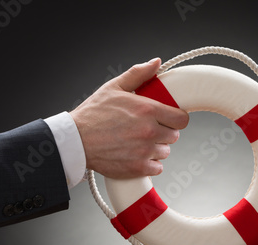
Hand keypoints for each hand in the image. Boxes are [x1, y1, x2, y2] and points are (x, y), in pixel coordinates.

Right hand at [70, 58, 188, 178]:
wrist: (75, 141)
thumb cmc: (92, 114)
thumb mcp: (114, 87)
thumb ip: (138, 74)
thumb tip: (156, 63)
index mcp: (148, 110)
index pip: (181, 119)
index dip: (176, 118)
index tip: (168, 119)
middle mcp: (149, 131)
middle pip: (174, 136)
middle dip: (164, 132)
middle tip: (149, 130)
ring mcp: (145, 150)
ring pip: (165, 151)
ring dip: (156, 148)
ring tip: (139, 142)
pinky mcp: (138, 167)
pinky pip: (157, 168)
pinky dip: (149, 164)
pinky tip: (137, 156)